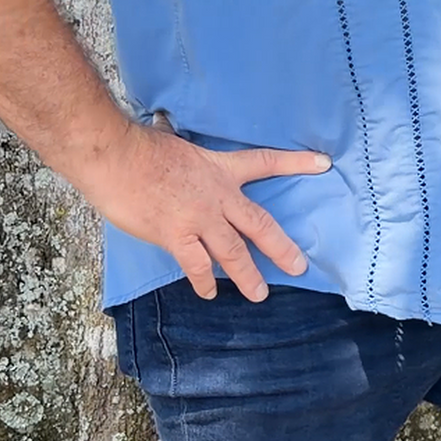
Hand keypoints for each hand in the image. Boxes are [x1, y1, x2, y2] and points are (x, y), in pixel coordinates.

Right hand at [76, 120, 330, 301]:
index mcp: (221, 168)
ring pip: (233, 251)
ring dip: (248, 275)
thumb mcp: (179, 145)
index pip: (266, 162)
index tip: (324, 164)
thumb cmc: (141, 146)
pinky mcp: (176, 235)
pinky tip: (209, 292)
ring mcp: (199, 217)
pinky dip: (204, 280)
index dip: (296, 162)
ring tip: (260, 294)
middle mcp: (218, 194)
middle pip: (259, 223)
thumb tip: (178, 147)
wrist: (116, 155)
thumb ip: (190, 161)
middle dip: (281, 247)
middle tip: (299, 266)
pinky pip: (196, 264)